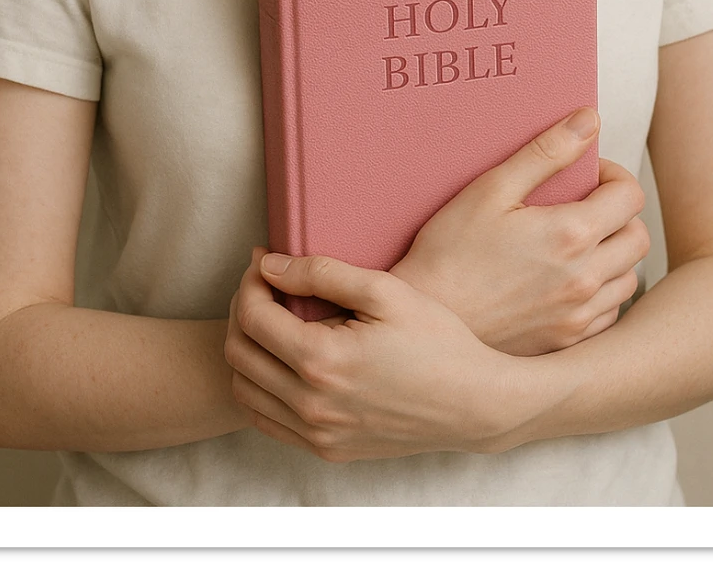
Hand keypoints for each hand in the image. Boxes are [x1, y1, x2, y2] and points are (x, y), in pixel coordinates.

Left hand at [225, 247, 521, 462]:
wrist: (474, 403)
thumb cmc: (437, 340)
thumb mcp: (384, 291)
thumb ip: (321, 273)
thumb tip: (269, 265)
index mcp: (322, 361)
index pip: (252, 317)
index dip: (249, 281)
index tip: (265, 261)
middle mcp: (311, 405)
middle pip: (238, 353)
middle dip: (242, 310)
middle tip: (264, 286)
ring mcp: (318, 434)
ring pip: (245, 391)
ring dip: (247, 350)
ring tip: (271, 320)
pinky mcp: (327, 449)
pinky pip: (267, 421)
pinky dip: (260, 388)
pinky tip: (283, 360)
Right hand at [389, 109, 649, 354]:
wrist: (426, 322)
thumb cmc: (450, 252)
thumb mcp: (491, 189)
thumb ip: (547, 152)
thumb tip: (589, 120)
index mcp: (571, 234)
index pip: (630, 195)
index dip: (614, 176)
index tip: (587, 175)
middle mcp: (585, 278)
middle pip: (638, 237)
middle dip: (619, 213)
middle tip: (585, 205)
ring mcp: (579, 316)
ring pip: (629, 277)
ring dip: (614, 253)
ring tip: (577, 242)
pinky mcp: (568, 342)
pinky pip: (610, 313)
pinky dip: (602, 292)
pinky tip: (569, 280)